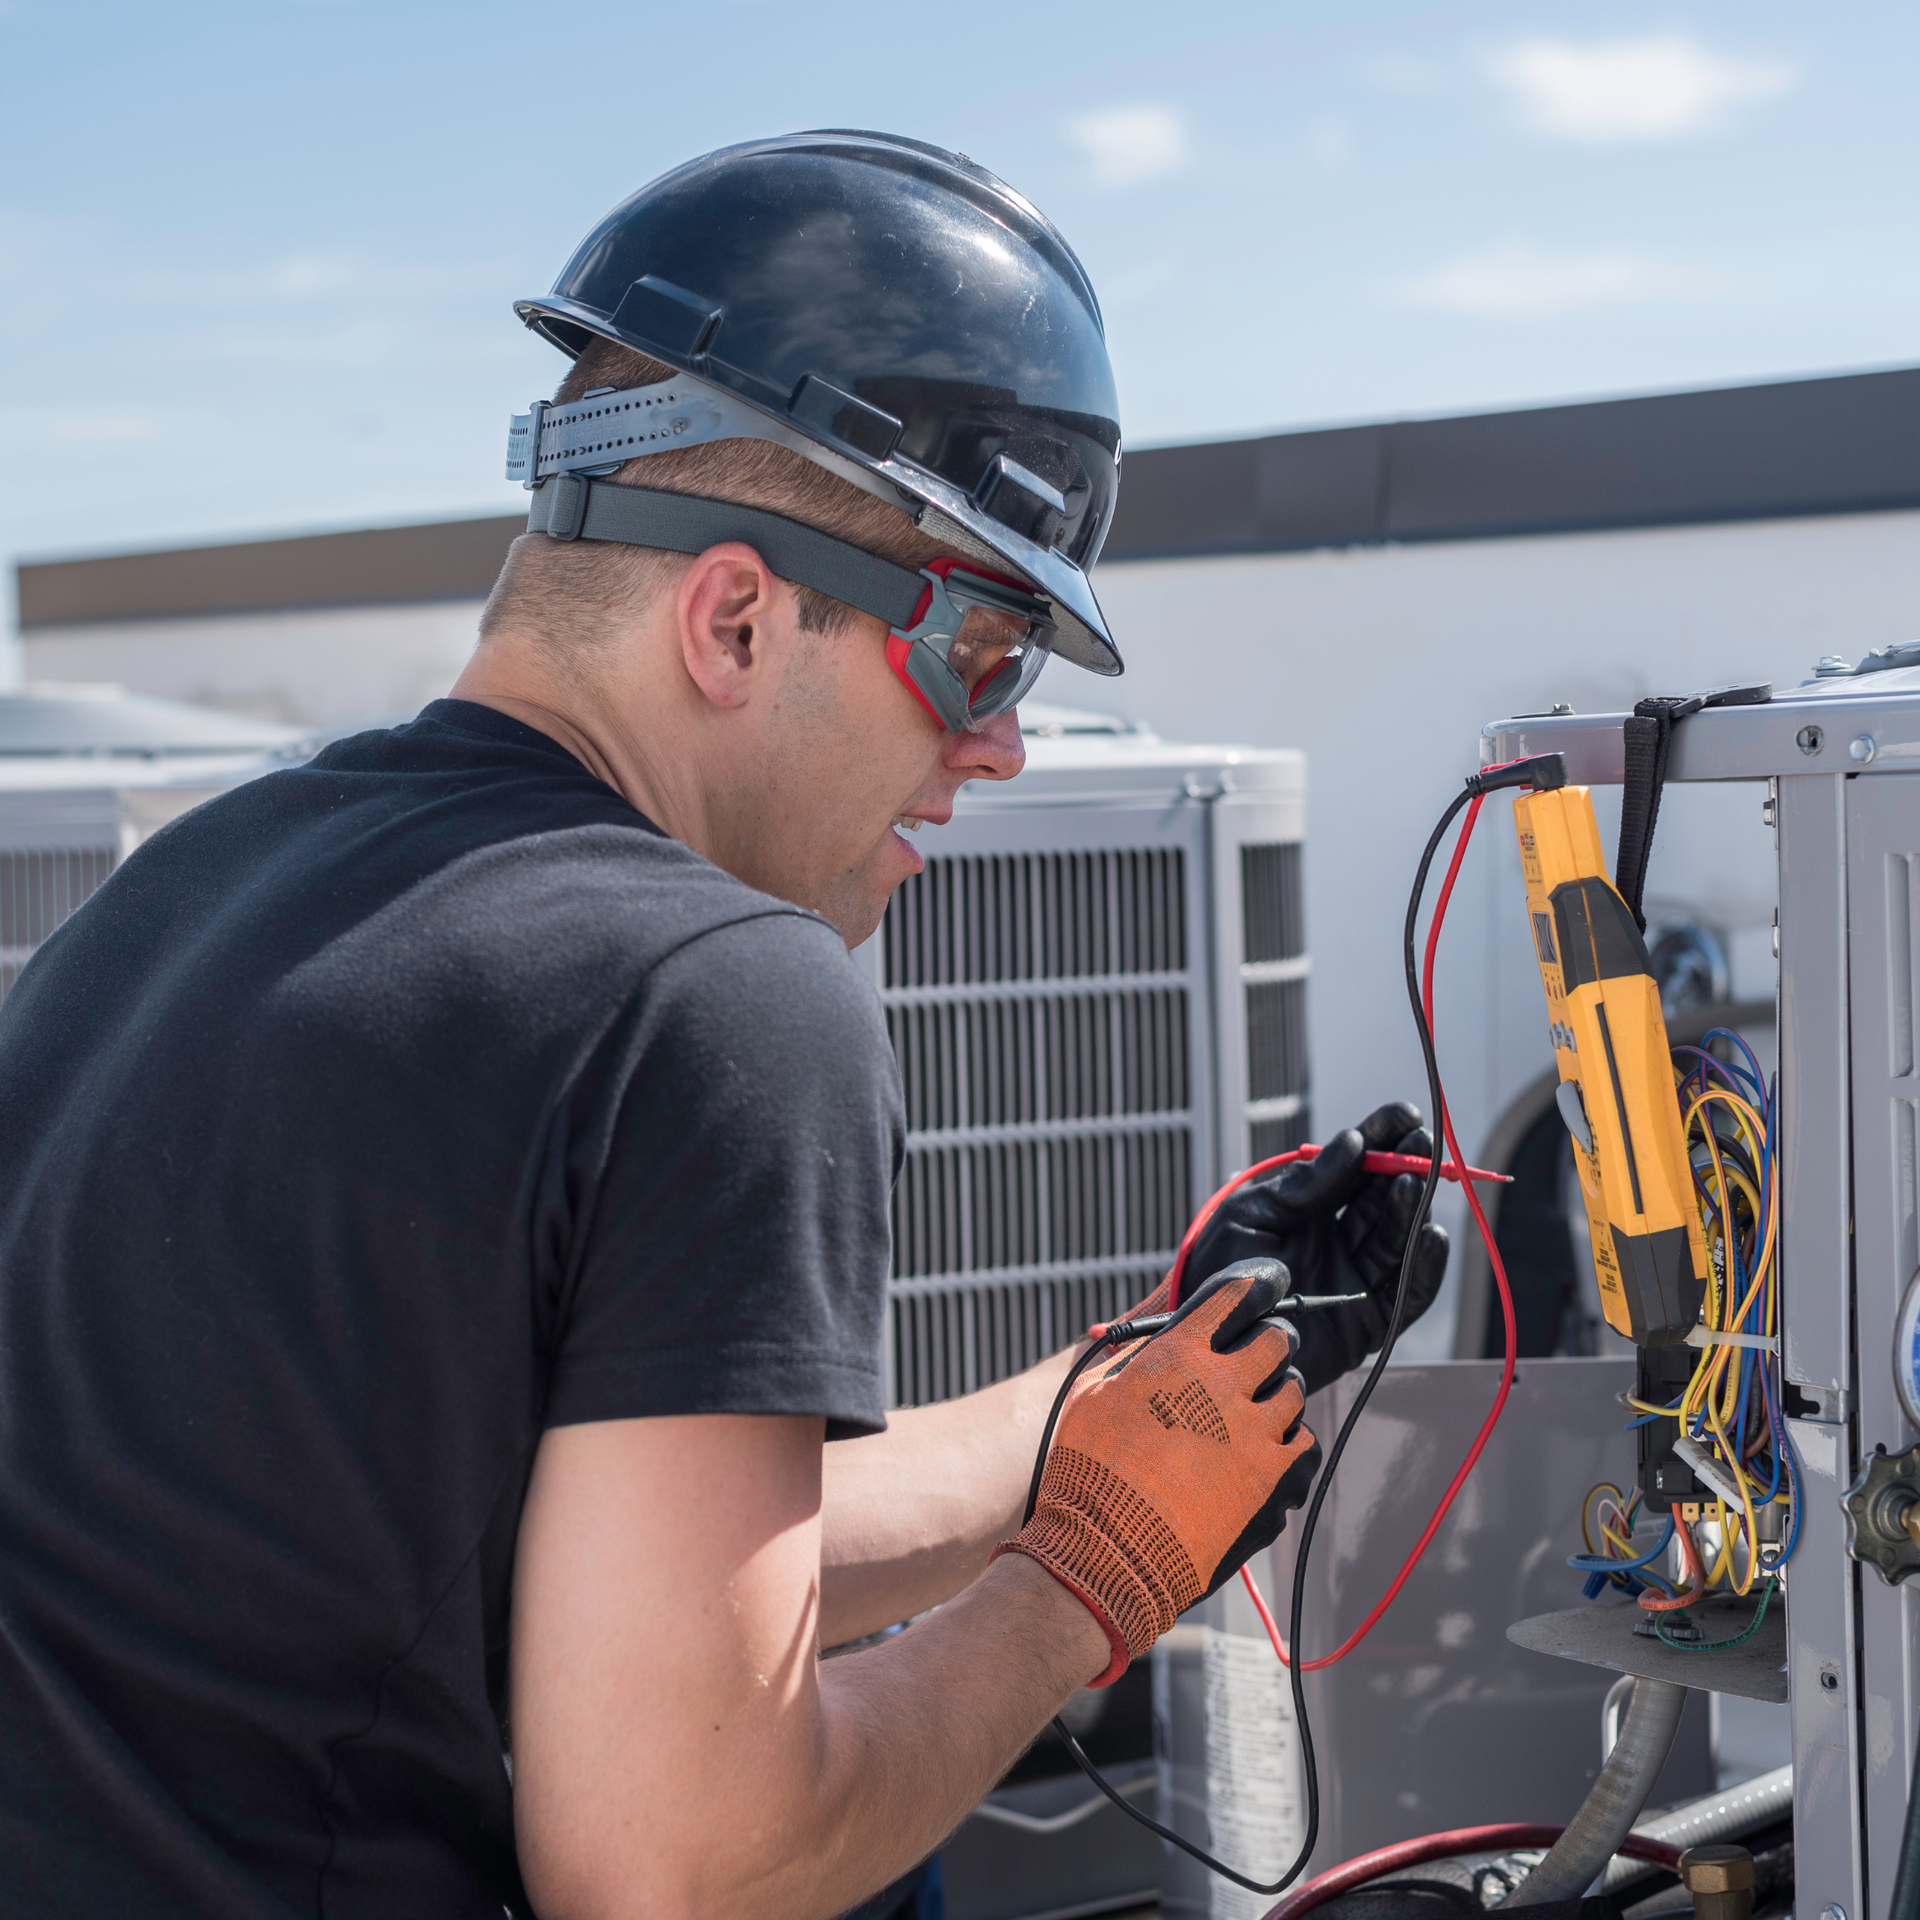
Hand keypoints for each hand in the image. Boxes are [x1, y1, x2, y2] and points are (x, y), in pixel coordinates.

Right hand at [993, 1261, 1320, 1685]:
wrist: (1109, 1545)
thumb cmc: (1088, 1468)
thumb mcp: (1092, 1395)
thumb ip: (1131, 1360)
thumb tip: (1152, 1345)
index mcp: (1179, 1354)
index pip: (1230, 1298)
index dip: (1248, 1288)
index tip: (1256, 1288)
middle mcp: (1223, 1382)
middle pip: (1275, 1340)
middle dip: (1269, 1340)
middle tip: (1260, 1351)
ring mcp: (1252, 1428)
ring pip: (1292, 1389)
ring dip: (1278, 1390)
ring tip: (1260, 1403)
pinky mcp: (1269, 1473)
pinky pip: (1299, 1439)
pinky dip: (1286, 1436)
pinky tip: (1267, 1443)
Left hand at [1184, 1104, 1449, 1397]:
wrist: (1207, 1341)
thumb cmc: (1219, 1272)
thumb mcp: (1253, 1214)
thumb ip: (1304, 1185)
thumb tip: (1352, 1143)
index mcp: (1311, 1210)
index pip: (1357, 1168)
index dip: (1382, 1139)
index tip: (1404, 1114)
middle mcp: (1340, 1241)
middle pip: (1385, 1199)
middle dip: (1406, 1166)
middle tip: (1420, 1141)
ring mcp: (1357, 1280)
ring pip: (1399, 1239)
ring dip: (1411, 1208)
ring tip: (1413, 1181)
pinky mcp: (1370, 1322)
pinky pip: (1408, 1293)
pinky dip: (1425, 1266)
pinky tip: (1430, 1235)